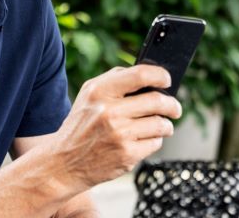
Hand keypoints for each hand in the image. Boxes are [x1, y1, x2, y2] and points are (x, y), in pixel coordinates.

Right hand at [42, 65, 182, 189]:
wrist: (64, 163)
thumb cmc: (82, 125)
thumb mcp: (89, 96)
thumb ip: (115, 80)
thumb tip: (150, 75)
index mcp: (100, 91)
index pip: (140, 75)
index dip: (160, 76)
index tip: (167, 80)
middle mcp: (109, 111)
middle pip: (157, 101)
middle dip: (172, 105)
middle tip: (174, 108)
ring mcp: (119, 134)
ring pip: (160, 124)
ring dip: (166, 125)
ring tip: (161, 126)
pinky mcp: (127, 155)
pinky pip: (155, 143)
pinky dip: (154, 141)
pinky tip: (144, 140)